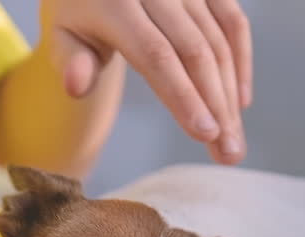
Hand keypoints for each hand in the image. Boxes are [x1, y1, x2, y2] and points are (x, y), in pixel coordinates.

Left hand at [40, 0, 252, 164]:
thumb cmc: (81, 14)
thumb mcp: (62, 35)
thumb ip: (69, 62)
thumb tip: (76, 86)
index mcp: (117, 2)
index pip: (156, 55)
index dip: (183, 95)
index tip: (204, 133)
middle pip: (195, 52)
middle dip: (216, 106)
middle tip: (229, 154)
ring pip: (218, 42)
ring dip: (230, 95)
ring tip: (233, 142)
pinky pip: (233, 21)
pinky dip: (242, 61)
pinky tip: (239, 103)